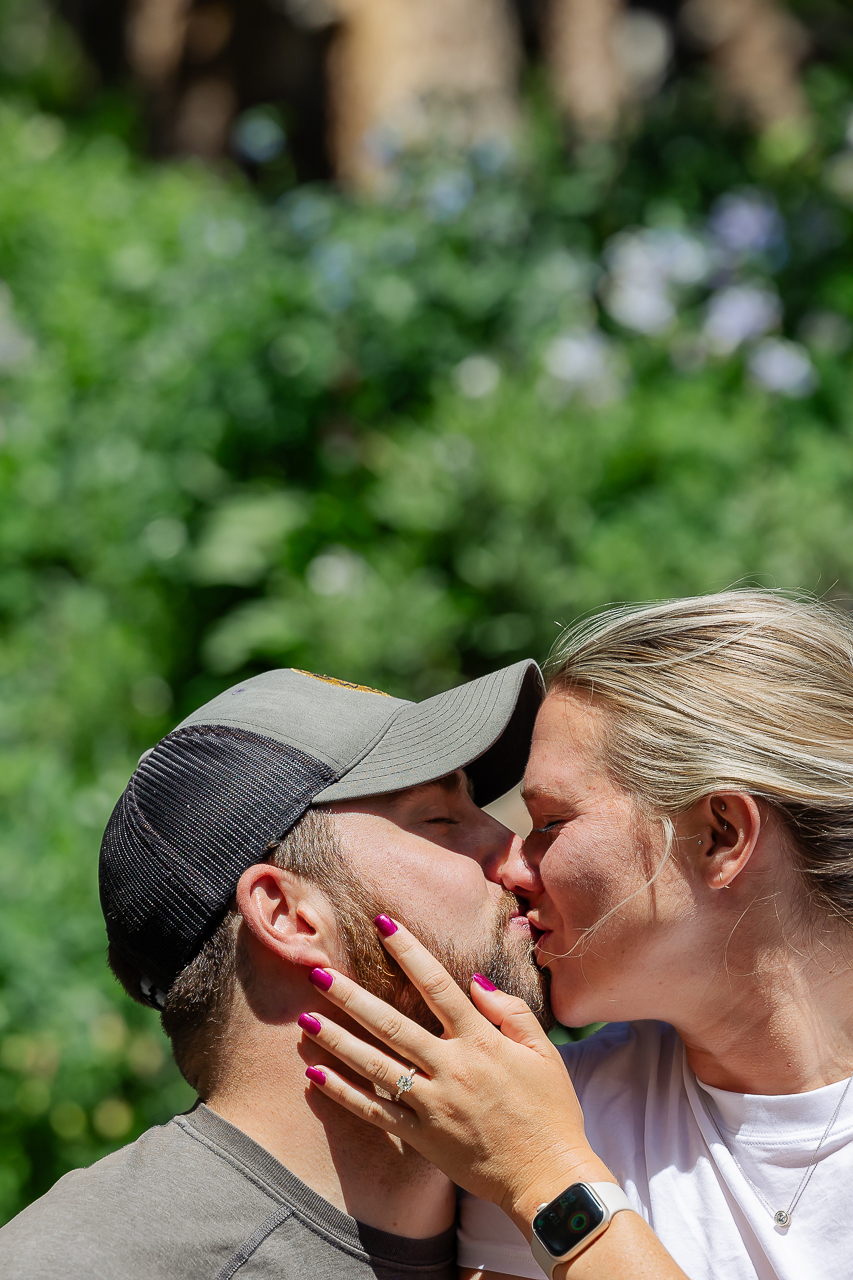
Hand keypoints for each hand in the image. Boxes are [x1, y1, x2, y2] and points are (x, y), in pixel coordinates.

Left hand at [298, 917, 611, 1232]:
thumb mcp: (543, 1053)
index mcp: (480, 1042)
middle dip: (351, 996)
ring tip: (303, 1018)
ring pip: (375, 1066)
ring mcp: (433, 1105)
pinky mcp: (423, 1138)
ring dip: (337, 1041)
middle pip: (391, 1024)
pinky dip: (343, 1094)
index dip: (409, 952)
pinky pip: (376, 1112)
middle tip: (317, 972)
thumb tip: (474, 981)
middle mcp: (451, 1068)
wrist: (550, 1180)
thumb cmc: (551, 1112)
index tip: (383, 924)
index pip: (437, 985)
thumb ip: (510, 1012)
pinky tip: (315, 1076)